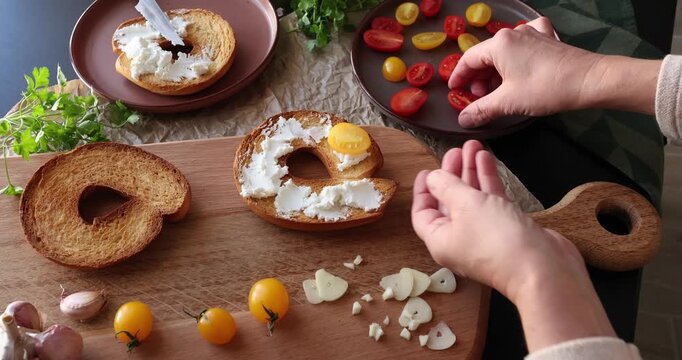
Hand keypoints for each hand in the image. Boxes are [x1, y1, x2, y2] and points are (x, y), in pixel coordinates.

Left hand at [411, 139, 583, 299]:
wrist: (542, 268)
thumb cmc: (498, 240)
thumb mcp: (465, 205)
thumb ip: (447, 187)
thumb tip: (433, 178)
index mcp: (441, 240)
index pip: (423, 214)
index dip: (423, 191)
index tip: (427, 171)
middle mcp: (459, 239)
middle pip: (449, 202)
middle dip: (452, 175)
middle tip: (455, 151)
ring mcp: (484, 235)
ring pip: (472, 199)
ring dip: (472, 172)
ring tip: (473, 147)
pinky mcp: (507, 230)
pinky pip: (492, 202)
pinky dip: (488, 180)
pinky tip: (486, 158)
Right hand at [448, 17, 603, 127]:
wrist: (588, 80)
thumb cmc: (546, 88)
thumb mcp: (508, 102)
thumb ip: (482, 110)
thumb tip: (464, 120)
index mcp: (499, 44)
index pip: (468, 59)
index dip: (459, 77)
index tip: (455, 91)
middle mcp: (513, 33)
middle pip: (486, 55)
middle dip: (479, 77)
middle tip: (480, 97)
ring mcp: (532, 33)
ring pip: (504, 50)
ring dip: (497, 70)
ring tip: (498, 89)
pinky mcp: (548, 38)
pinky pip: (525, 41)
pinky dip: (518, 53)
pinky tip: (520, 60)